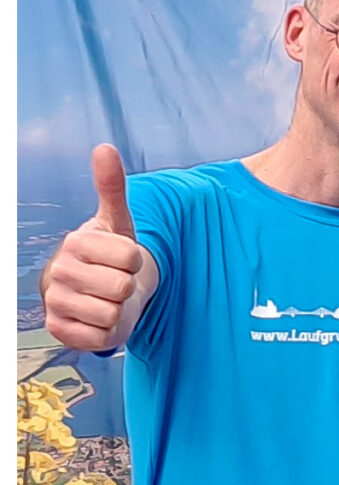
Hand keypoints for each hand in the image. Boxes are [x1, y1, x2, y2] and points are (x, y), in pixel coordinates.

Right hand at [43, 146, 146, 351]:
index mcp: (75, 242)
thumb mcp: (117, 222)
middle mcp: (59, 271)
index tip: (123, 260)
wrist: (98, 291)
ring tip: (108, 300)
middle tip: (117, 282)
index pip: (131, 257)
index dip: (136, 262)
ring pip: (112, 313)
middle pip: (123, 287)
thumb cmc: (110, 256)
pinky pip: (100, 337)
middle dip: (128, 287)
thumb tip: (104, 147)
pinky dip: (107, 332)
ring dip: (118, 311)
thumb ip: (111, 187)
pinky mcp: (59, 330)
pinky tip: (97, 319)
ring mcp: (56, 302)